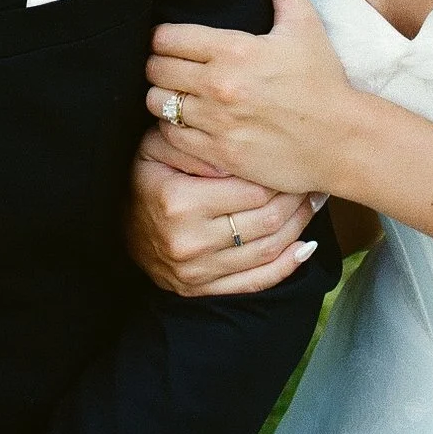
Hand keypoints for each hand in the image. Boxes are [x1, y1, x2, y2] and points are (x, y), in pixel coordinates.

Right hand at [126, 127, 325, 295]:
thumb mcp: (157, 147)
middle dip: (296, 198)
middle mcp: (190, 242)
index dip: (280, 175)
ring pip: (266, 251)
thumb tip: (235, 150)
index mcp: (179, 203)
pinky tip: (307, 248)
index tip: (299, 159)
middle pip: (265, 221)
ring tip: (315, 202)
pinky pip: (255, 283)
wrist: (117, 225)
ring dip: (299, 227)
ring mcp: (196, 273)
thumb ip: (193, 144)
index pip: (250, 191)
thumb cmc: (144, 176)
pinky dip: (287, 267)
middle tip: (315, 177)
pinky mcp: (200, 290)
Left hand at [145, 0, 356, 193]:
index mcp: (234, 50)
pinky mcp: (219, 156)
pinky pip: (171, 140)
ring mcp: (217, 124)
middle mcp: (220, 86)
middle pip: (154, 70)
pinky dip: (173, 131)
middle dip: (160, 66)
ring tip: (180, 96)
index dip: (165, 39)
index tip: (175, 43)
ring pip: (158, 104)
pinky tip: (189, 124)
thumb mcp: (303, 22)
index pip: (166, 38)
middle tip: (175, 68)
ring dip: (164, 98)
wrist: (342, 141)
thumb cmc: (322, 79)